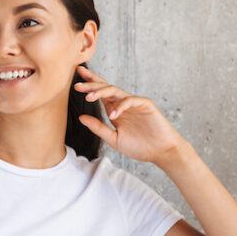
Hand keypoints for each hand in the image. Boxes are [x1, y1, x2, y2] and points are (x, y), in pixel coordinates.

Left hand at [73, 65, 191, 167]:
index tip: (75, 82)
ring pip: (116, 91)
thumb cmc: (140, 147)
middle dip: (91, 84)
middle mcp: (123, 104)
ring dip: (101, 91)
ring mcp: (134, 103)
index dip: (89, 86)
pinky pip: (131, 100)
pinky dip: (121, 106)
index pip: (100, 94)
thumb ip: (98, 127)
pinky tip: (113, 115)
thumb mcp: (114, 139)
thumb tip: (81, 117)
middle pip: (105, 87)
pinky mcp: (146, 105)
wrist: (161, 152)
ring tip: (89, 96)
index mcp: (115, 110)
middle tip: (77, 84)